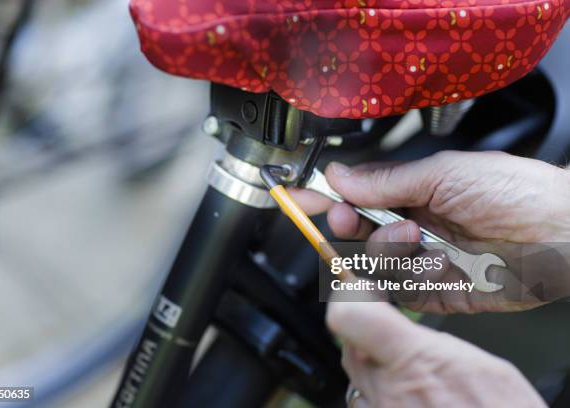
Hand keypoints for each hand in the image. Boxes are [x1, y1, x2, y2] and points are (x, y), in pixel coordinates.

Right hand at [292, 151, 569, 311]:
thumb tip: (340, 174)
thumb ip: (386, 180)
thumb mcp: (444, 173)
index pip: (356, 197)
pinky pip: (401, 292)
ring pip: (374, 264)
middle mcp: (414, 226)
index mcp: (412, 192)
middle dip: (348, 227)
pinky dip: (407, 279)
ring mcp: (423, 260)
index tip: (295, 198)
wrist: (561, 234)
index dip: (324, 198)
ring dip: (386, 251)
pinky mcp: (437, 292)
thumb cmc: (515, 192)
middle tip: (348, 219)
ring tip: (415, 238)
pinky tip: (432, 263)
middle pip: (356, 234)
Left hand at [327, 300, 545, 407]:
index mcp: (413, 361)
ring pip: (358, 382)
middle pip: (349, 348)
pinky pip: (369, 407)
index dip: (348, 300)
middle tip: (393, 334)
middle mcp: (387, 392)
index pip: (349, 318)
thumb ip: (433, 345)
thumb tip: (410, 336)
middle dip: (365, 334)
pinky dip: (383, 399)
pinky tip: (414, 402)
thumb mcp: (484, 366)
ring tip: (414, 376)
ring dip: (375, 370)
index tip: (358, 292)